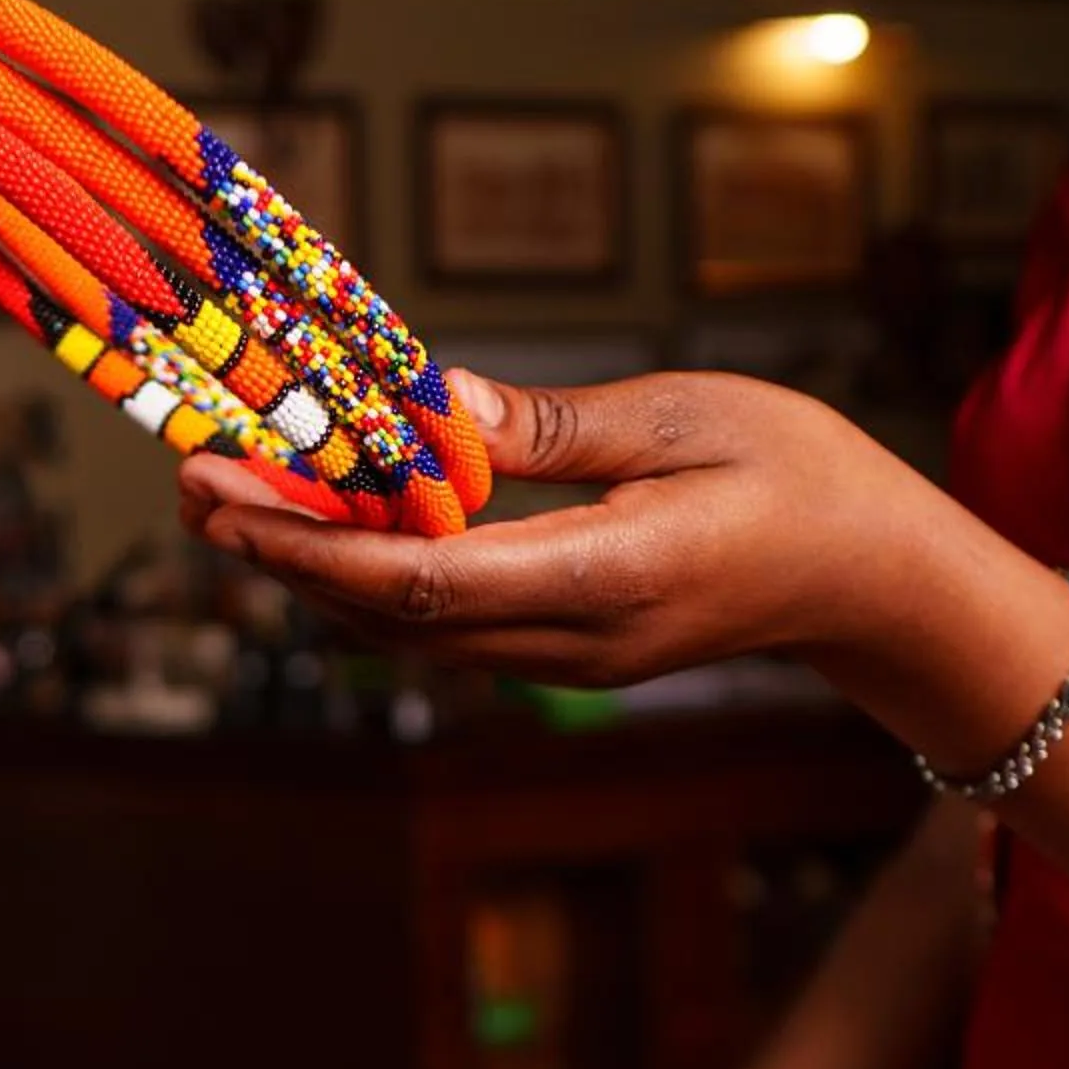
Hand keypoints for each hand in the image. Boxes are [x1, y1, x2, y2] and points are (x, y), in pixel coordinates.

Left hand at [178, 369, 935, 688]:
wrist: (873, 580)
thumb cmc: (803, 478)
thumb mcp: (688, 417)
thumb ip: (554, 426)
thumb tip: (435, 408)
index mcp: (610, 578)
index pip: (429, 579)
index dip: (316, 548)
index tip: (233, 507)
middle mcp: (574, 641)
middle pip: (394, 615)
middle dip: (284, 556)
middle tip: (195, 486)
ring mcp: (567, 660)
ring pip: (408, 631)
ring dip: (314, 571)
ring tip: (232, 501)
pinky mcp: (564, 653)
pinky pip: (444, 626)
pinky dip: (372, 579)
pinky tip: (326, 526)